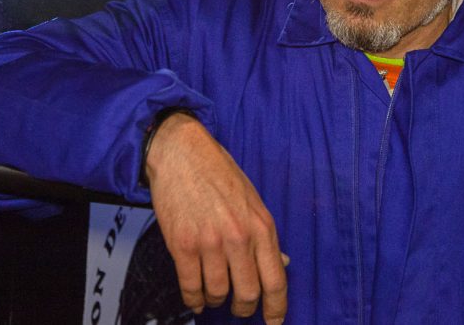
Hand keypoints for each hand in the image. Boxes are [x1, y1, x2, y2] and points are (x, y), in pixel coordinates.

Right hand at [145, 113, 287, 322]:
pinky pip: (190, 287)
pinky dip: (194, 299)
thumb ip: (265, 236)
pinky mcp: (183, 245)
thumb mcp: (253, 202)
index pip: (276, 280)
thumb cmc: (220, 175)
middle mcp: (239, 237)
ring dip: (217, 300)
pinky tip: (196, 298)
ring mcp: (210, 242)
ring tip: (214, 295)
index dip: (276, 309)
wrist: (183, 155)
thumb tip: (281, 265)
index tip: (274, 322)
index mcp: (262, 226)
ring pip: (219, 293)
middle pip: (248, 293)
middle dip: (244, 308)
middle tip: (239, 308)